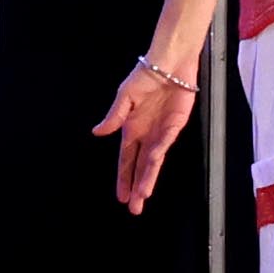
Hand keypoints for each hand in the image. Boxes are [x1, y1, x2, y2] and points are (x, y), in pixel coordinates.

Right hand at [96, 57, 202, 212]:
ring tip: (143, 195)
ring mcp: (162, 132)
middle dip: (137, 187)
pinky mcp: (176, 125)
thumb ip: (114, 116)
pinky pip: (165, 143)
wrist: (168, 63)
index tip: (121, 197)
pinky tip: (153, 165)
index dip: (123, 178)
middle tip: (134, 208)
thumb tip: (97, 132)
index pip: (126, 160)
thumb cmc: (145, 76)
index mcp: (132, 129)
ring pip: (153, 162)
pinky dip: (158, 154)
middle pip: (140, 167)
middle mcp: (146, 135)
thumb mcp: (124, 96)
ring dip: (148, 178)